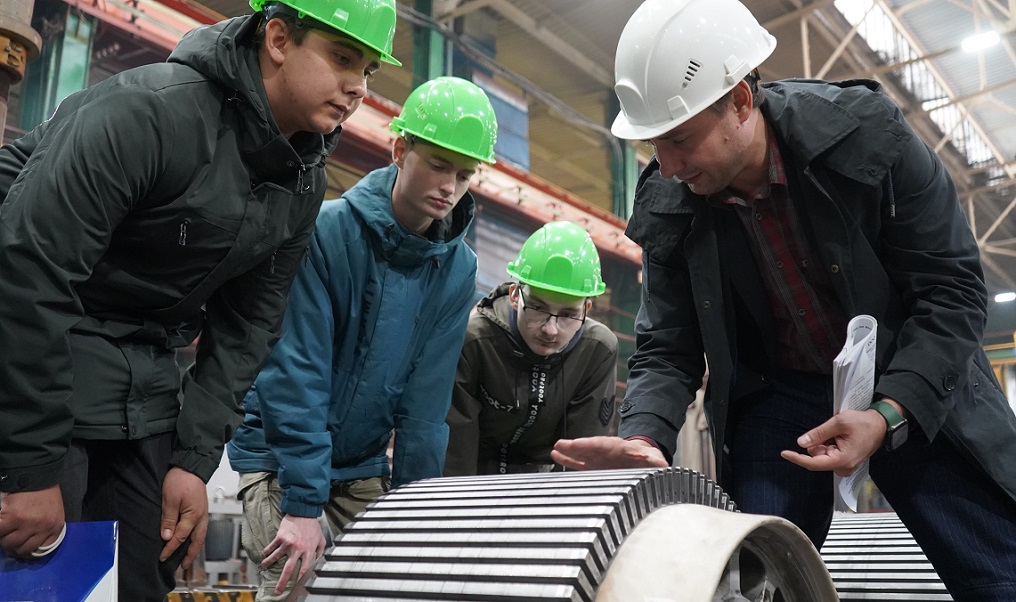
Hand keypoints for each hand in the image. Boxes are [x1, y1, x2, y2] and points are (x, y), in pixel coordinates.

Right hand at [0, 486, 64, 558]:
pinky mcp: (13, 517)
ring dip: (3, 538)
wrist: (37, 473)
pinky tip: (1, 525)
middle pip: (22, 549)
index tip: (19, 550)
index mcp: (55, 526)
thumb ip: (43, 529)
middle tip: (8, 538)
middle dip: (13, 546)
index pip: (40, 551)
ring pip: (8, 543)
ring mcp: (28, 523)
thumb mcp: (52, 512)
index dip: (27, 553)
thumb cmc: (44, 492)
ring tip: (5, 529)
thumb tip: (26, 547)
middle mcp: (43, 527)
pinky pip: (0, 532)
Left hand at [159, 467, 207, 568]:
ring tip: (188, 557)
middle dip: (190, 555)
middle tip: (183, 566)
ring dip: (195, 548)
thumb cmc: (180, 480)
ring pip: (200, 536)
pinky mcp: (201, 510)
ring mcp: (202, 513)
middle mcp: (201, 517)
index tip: (162, 557)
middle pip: (197, 541)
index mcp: (194, 515)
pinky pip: (200, 529)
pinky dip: (196, 538)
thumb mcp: (170, 499)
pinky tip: (190, 540)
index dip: (170, 548)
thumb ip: (169, 519)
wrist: (191, 466)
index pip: (180, 537)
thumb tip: (167, 537)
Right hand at [261, 514, 325, 594]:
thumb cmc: (313, 525)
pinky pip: (272, 546)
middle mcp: (298, 549)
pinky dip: (266, 551)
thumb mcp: (321, 539)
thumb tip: (319, 561)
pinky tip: (263, 554)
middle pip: (288, 569)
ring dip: (268, 563)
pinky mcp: (280, 536)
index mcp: (308, 550)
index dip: (300, 578)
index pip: (304, 568)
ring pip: (275, 557)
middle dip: (282, 581)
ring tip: (263, 566)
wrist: (304, 511)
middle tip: (277, 590)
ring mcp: (288, 543)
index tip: (295, 585)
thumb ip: (320, 551)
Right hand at [551, 436, 668, 469]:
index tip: (577, 444)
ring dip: (568, 453)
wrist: (644, 459)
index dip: (589, 445)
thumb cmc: (648, 459)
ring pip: (581, 454)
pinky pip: (578, 463)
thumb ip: (657, 463)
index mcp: (619, 449)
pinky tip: (556, 456)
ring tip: (554, 450)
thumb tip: (662, 465)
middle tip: (560, 445)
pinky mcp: (593, 467)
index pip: (602, 445)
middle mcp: (605, 453)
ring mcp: (597, 459)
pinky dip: (567, 460)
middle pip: (588, 448)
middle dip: (574, 447)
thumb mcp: (655, 461)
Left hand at [780, 409, 886, 475]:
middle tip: (832, 431)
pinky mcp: (845, 462)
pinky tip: (839, 436)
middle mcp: (843, 467)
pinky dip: (829, 444)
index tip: (784, 453)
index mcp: (842, 460)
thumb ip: (819, 433)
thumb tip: (801, 442)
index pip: (813, 463)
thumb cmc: (864, 423)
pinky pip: (829, 454)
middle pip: (817, 457)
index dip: (797, 458)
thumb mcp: (839, 423)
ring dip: (825, 442)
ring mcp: (845, 465)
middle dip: (818, 443)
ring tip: (839, 433)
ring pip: (822, 455)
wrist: (881, 425)